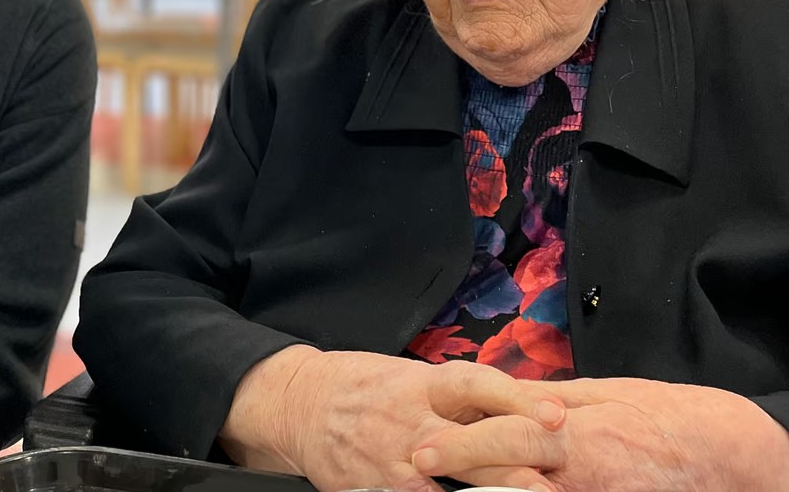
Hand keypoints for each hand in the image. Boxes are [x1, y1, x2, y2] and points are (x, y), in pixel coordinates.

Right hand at [219, 346, 566, 491]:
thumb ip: (457, 394)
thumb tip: (520, 401)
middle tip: (555, 474)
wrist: (300, 403)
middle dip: (520, 461)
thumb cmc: (362, 386)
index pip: (476, 384)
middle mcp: (412, 420)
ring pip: (451, 483)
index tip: (555, 414)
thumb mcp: (408, 376)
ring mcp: (395, 460)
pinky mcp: (378, 489)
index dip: (517, 399)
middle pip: (476, 443)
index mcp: (422, 384)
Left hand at [411, 377, 788, 491]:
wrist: (718, 452)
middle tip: (416, 472)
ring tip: (443, 489)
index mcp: (573, 430)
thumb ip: (544, 397)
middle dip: (461, 475)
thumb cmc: (656, 414)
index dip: (461, 445)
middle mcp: (578, 472)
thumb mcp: (597, 393)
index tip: (422, 451)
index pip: (505, 435)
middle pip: (505, 476)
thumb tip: (499, 394)